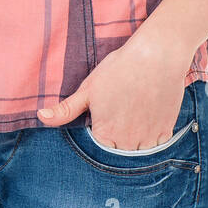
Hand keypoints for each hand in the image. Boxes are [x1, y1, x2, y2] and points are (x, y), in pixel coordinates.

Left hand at [36, 30, 191, 148]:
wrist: (156, 56)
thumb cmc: (119, 69)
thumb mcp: (88, 89)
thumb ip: (65, 110)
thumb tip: (41, 117)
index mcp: (105, 135)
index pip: (98, 149)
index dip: (99, 132)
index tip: (104, 116)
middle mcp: (127, 143)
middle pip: (118, 152)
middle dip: (117, 138)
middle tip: (121, 111)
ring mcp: (149, 139)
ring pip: (138, 151)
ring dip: (135, 140)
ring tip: (133, 114)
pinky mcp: (166, 132)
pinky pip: (156, 145)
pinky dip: (151, 136)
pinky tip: (147, 116)